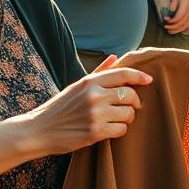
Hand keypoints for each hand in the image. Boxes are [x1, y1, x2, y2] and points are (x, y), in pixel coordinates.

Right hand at [27, 54, 152, 152]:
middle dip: (134, 101)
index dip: (139, 76)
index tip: (149, 80)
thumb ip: (98, 72)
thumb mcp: (77, 86)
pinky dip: (120, 130)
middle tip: (130, 107)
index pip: (123, 74)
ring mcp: (95, 114)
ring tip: (117, 119)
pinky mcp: (95, 132)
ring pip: (128, 113)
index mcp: (89, 81)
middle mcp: (94, 95)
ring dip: (127, 117)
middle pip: (130, 94)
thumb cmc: (60, 107)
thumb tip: (116, 57)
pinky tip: (110, 130)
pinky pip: (122, 129)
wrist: (39, 130)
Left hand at [162, 0, 188, 33]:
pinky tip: (176, 30)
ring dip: (177, 30)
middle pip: (181, 23)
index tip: (165, 19)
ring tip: (170, 31)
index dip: (172, 20)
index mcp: (185, 7)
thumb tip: (170, 12)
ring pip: (184, 26)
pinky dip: (181, 29)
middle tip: (165, 26)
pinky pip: (187, 26)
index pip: (179, 17)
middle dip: (172, 26)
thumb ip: (173, 5)